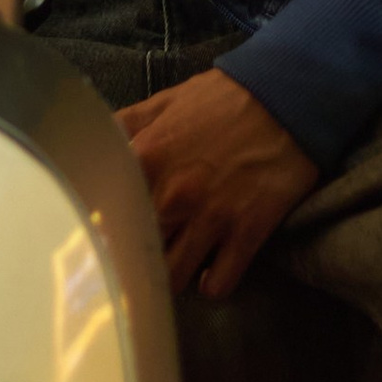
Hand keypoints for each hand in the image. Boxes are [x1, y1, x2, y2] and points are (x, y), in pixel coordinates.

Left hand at [117, 65, 319, 298]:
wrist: (288, 95)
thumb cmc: (223, 98)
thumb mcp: (166, 100)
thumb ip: (126, 124)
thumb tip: (93, 143)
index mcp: (146, 159)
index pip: (105, 214)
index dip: (103, 229)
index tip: (105, 237)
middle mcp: (172, 195)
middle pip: (137, 252)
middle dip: (137, 257)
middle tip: (141, 257)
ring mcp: (211, 218)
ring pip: (173, 278)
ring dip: (172, 276)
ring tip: (175, 266)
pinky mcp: (246, 233)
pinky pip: (218, 284)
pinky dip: (210, 285)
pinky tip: (208, 272)